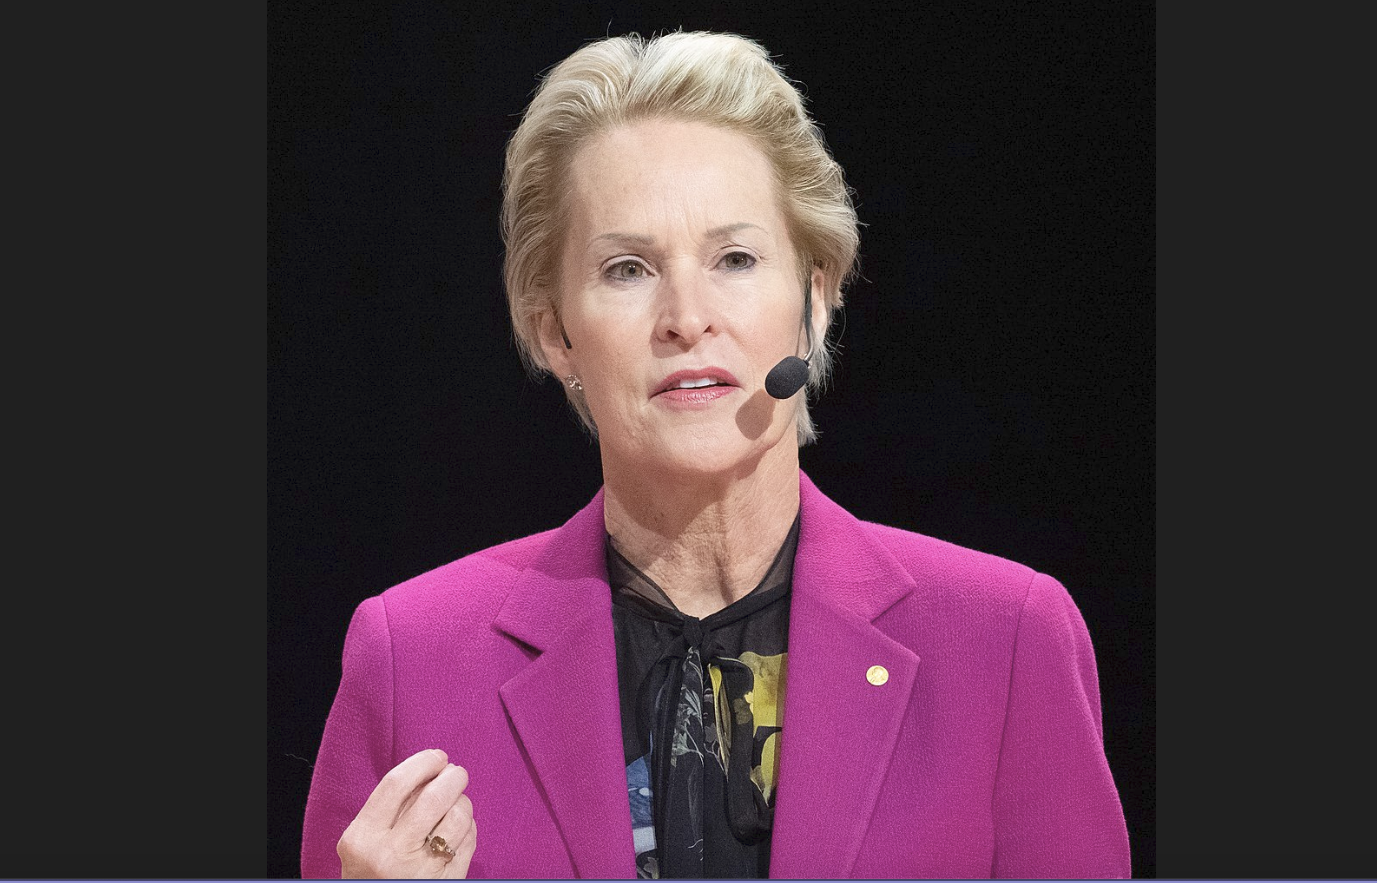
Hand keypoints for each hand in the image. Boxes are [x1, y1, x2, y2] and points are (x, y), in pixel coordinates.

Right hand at [337, 748, 476, 878]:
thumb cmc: (372, 873)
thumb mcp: (364, 842)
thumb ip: (388, 809)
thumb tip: (429, 770)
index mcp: (362, 838)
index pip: (396, 784)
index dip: (422, 762)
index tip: (437, 757)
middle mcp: (390, 854)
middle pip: (434, 796)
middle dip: (453, 777)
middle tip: (456, 773)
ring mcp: (421, 870)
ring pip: (458, 815)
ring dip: (463, 802)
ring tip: (456, 804)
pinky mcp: (447, 880)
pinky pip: (469, 840)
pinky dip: (469, 826)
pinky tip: (459, 829)